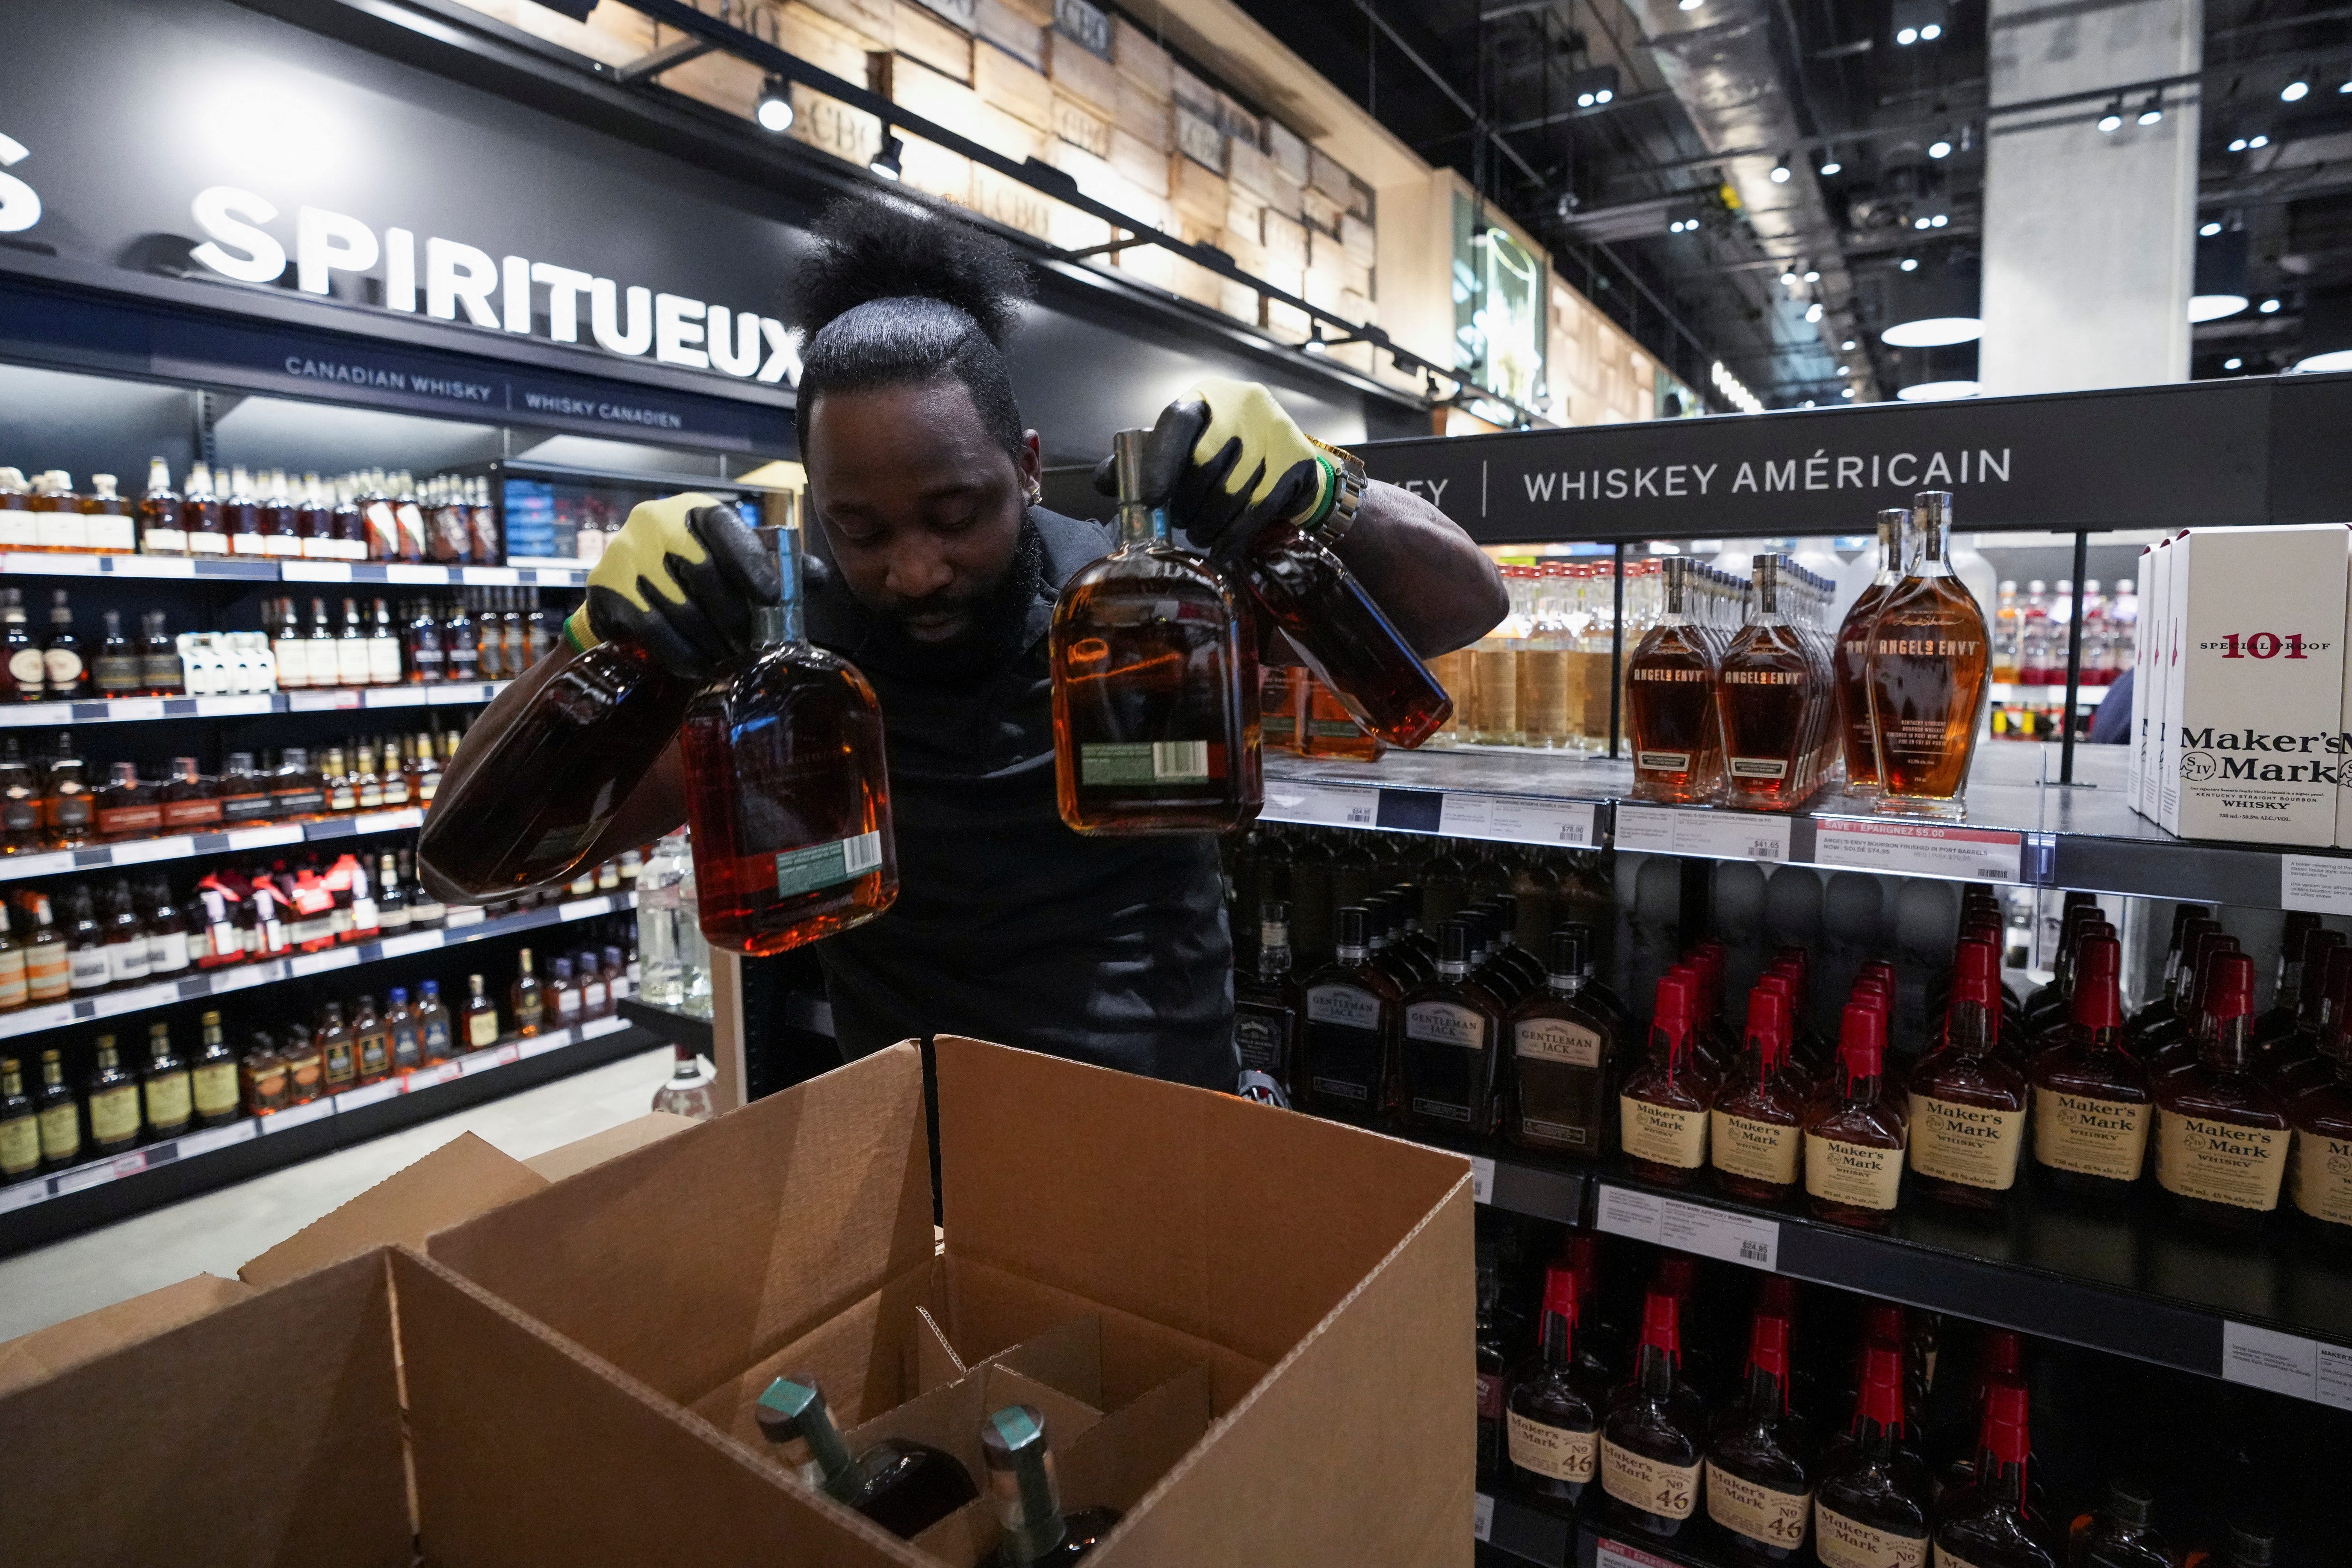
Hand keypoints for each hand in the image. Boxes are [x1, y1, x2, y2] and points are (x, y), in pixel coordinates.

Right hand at [563, 493, 780, 679]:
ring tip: (730, 659)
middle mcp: (656, 523)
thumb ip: (777, 566)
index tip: (771, 597)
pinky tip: (700, 666)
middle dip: (734, 618)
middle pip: (705, 575)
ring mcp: (627, 554)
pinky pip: (653, 630)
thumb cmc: (693, 574)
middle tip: (752, 645)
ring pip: (681, 609)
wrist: (628, 588)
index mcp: (694, 510)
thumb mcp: (734, 561)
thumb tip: (818, 579)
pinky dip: (681, 654)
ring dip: (711, 643)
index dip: (750, 563)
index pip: (725, 528)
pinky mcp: (608, 588)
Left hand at [1092, 377, 1335, 563]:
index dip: (1161, 463)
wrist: (1284, 467)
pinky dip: (1236, 536)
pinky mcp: (1296, 459)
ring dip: (1210, 525)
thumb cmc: (1220, 461)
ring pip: (1231, 492)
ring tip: (1202, 535)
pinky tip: (1224, 550)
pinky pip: (1259, 508)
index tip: (1152, 500)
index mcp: (1205, 399)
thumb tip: (1104, 480)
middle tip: (1181, 523)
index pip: (1177, 422)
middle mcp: (1242, 405)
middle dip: (1187, 506)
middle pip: (1204, 465)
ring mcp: (1274, 430)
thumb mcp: (1179, 455)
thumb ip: (1139, 465)